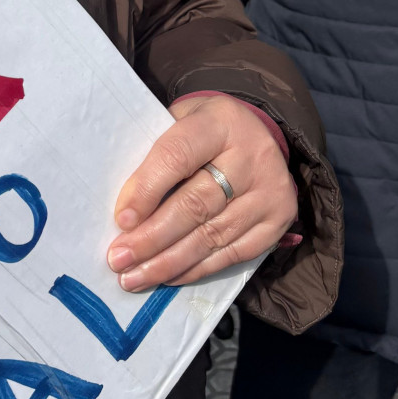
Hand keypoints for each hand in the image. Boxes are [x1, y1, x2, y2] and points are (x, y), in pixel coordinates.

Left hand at [106, 95, 296, 291]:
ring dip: (168, 262)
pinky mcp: (279, 220)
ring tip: (134, 277)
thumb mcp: (180, 122)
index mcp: (220, 121)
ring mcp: (270, 190)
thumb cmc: (204, 131)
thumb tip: (125, 211)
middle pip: (195, 204)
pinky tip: (168, 277)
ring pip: (212, 236)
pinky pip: (232, 254)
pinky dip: (196, 269)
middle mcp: (252, 154)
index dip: (147, 190)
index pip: (178, 156)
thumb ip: (155, 156)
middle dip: (152, 238)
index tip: (121, 221)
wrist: (256, 136)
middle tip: (119, 259)